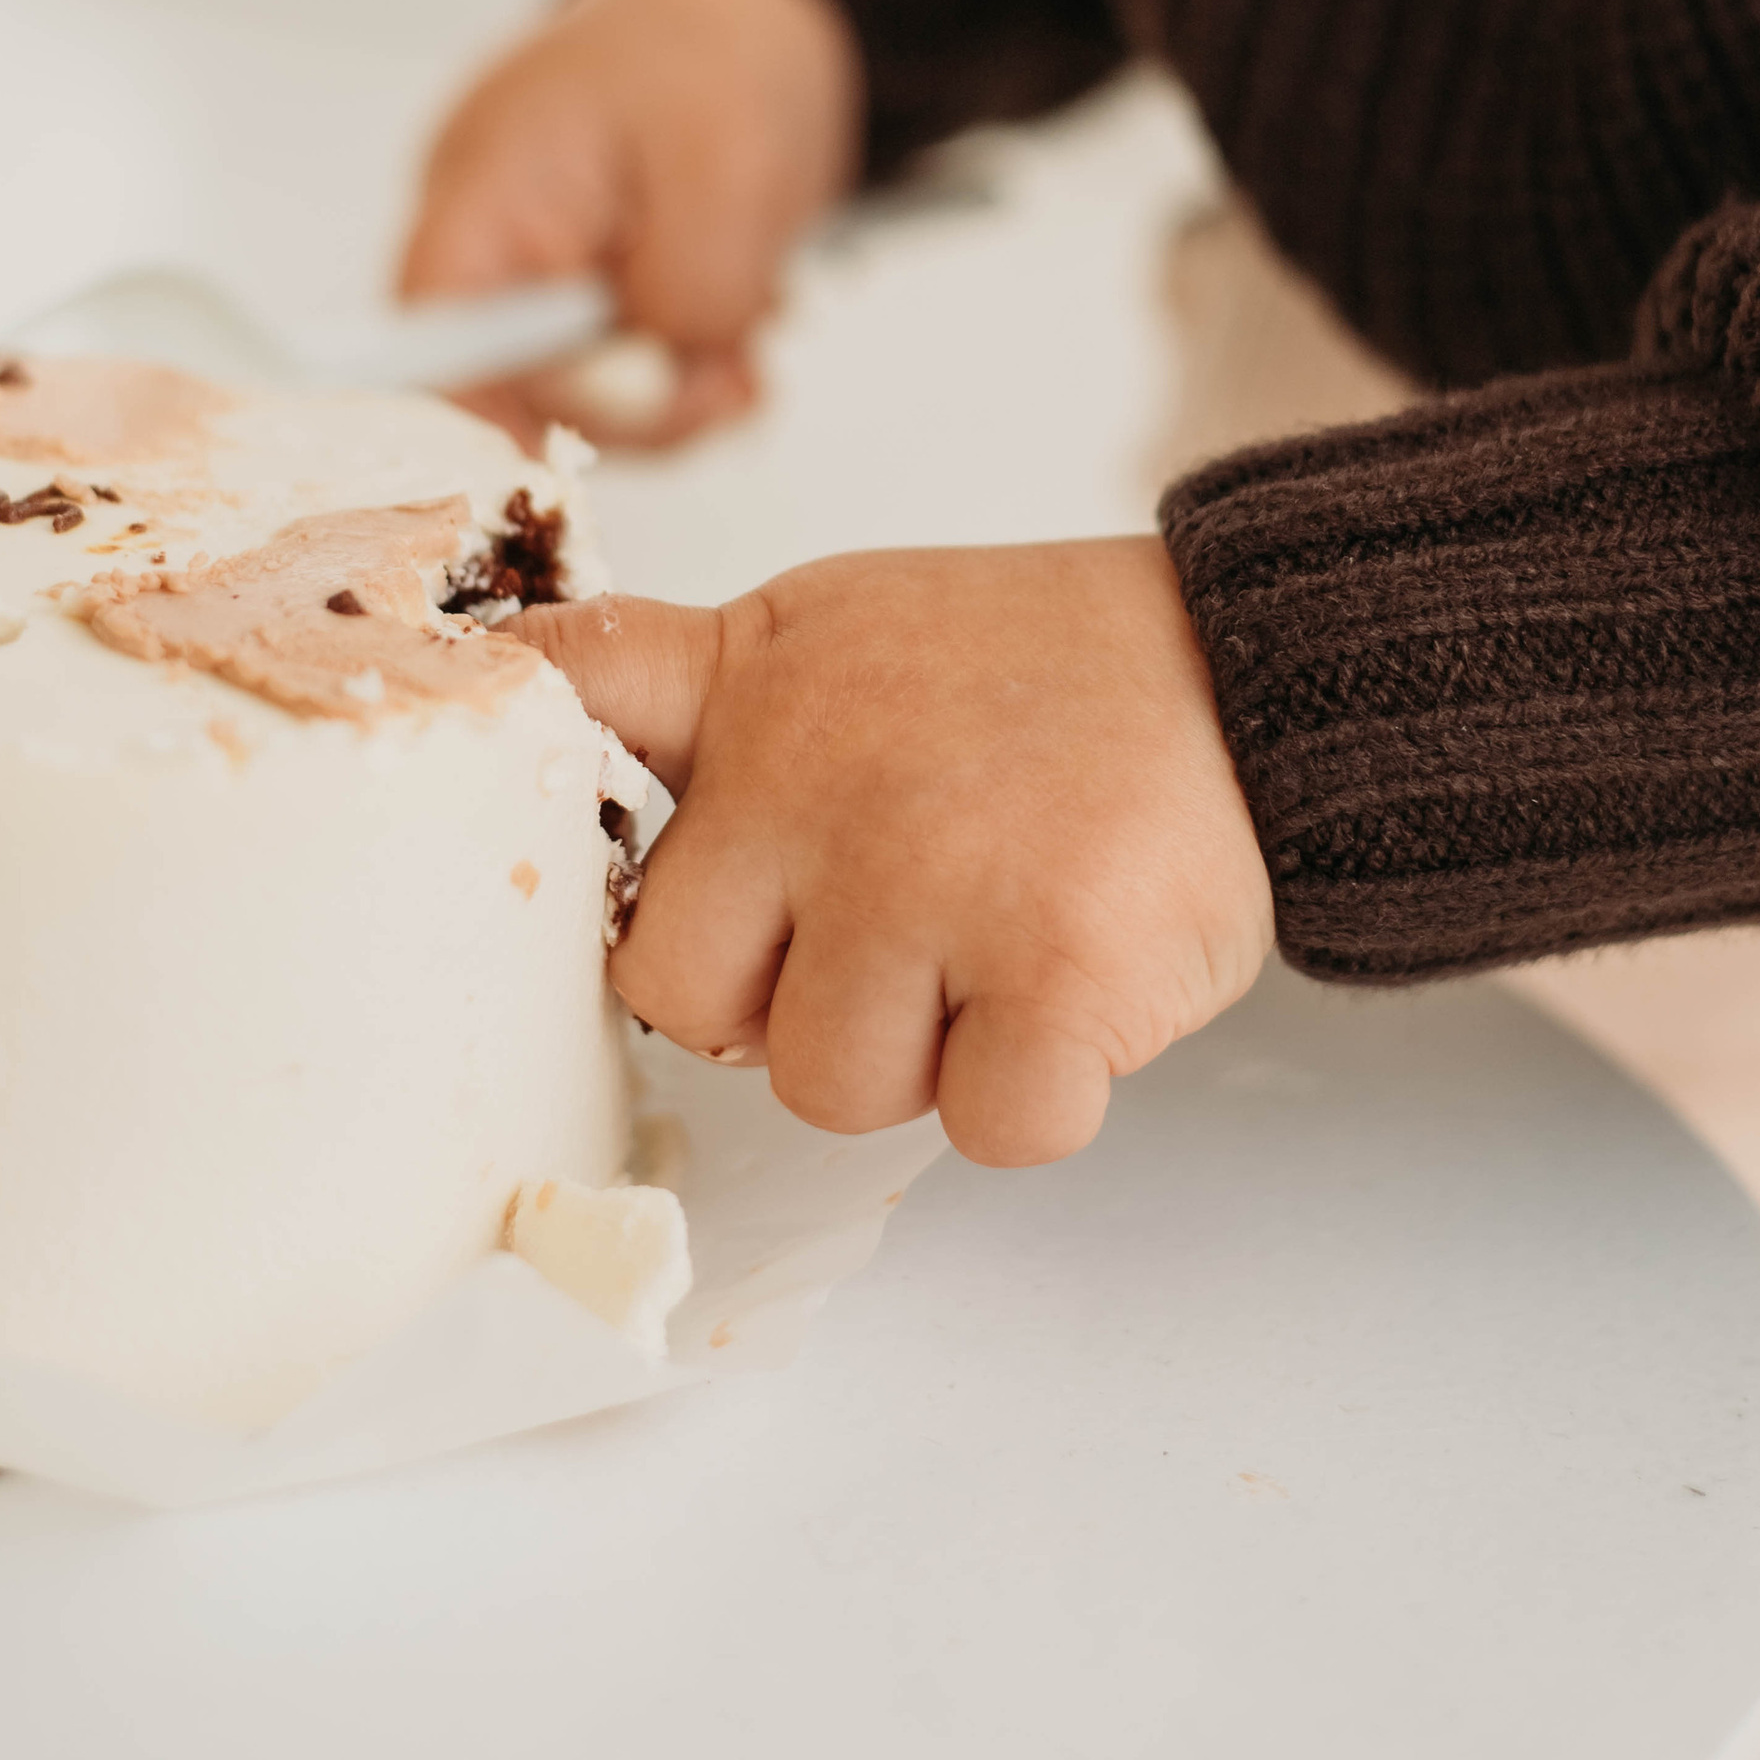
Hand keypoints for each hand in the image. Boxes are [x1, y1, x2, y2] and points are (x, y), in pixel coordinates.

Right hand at [400, 0, 863, 444]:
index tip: (560, 474)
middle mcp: (488, 236)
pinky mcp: (581, 287)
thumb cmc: (720, 50)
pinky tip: (738, 328)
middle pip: (505, 387)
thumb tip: (669, 373)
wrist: (756, 8)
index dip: (474, 424)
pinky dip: (682, 367)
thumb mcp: (731, 163)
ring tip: (748, 342)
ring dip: (670, 389)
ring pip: (572, 393)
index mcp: (486, 187)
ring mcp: (533, 267)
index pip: (430, 339)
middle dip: (626, 411)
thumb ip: (692, 283)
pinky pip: (612, 368)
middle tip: (726, 390)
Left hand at [523, 539, 1275, 1164]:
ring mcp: (936, 883)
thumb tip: (516, 696)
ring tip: (993, 940)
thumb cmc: (1027, 669)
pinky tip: (1068, 989)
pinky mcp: (1057, 972)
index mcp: (751, 697)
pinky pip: (988, 1129)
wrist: (1242, 663)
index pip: (566, 705)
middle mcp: (821, 787)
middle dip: (777, 1002)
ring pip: (833, 1092)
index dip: (549, 807)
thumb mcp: (826, 629)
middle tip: (890, 931)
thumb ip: (682, 686)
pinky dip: (1034, 1094)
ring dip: (919, 1057)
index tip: (552, 860)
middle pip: (689, 1003)